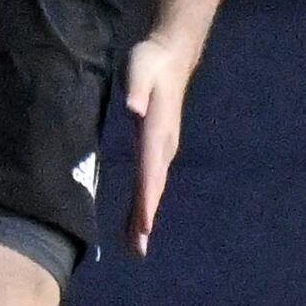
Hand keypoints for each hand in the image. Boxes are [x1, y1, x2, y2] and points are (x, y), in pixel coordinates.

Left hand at [120, 33, 194, 254]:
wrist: (171, 56)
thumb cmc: (149, 62)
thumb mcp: (138, 69)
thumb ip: (135, 89)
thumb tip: (134, 109)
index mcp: (156, 131)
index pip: (150, 170)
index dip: (145, 199)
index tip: (142, 225)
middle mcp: (163, 146)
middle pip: (153, 188)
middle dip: (144, 219)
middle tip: (137, 249)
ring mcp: (163, 149)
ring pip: (152, 189)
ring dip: (144, 217)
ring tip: (135, 246)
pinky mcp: (158, 149)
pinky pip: (150, 182)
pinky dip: (143, 203)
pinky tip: (136, 220)